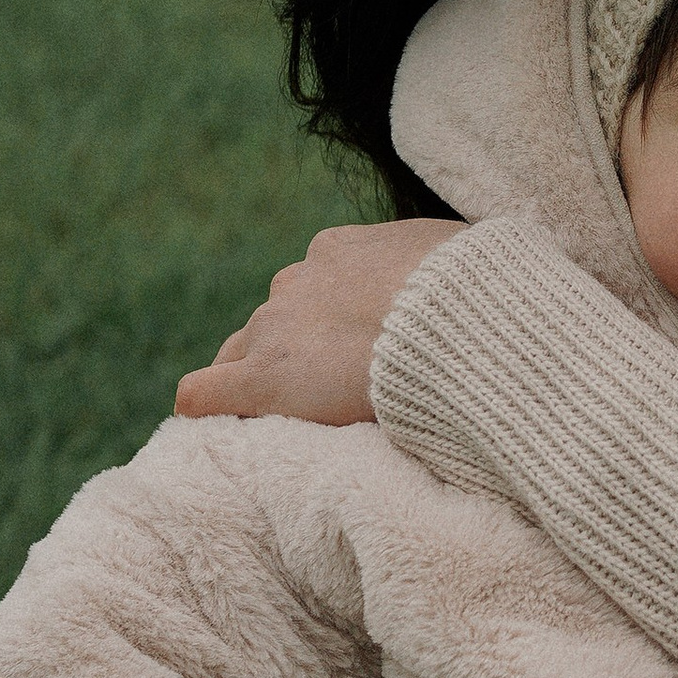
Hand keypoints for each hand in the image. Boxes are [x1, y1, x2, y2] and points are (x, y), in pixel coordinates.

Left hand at [174, 218, 461, 426]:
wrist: (451, 320)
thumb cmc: (474, 290)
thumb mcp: (459, 256)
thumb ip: (441, 267)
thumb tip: (473, 276)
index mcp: (339, 251)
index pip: (308, 290)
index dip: (324, 326)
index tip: (350, 352)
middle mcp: (296, 283)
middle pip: (272, 323)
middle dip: (289, 353)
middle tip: (324, 390)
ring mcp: (273, 330)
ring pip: (237, 355)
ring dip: (255, 381)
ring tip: (278, 420)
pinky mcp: (263, 381)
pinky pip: (204, 394)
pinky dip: (206, 408)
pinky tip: (208, 427)